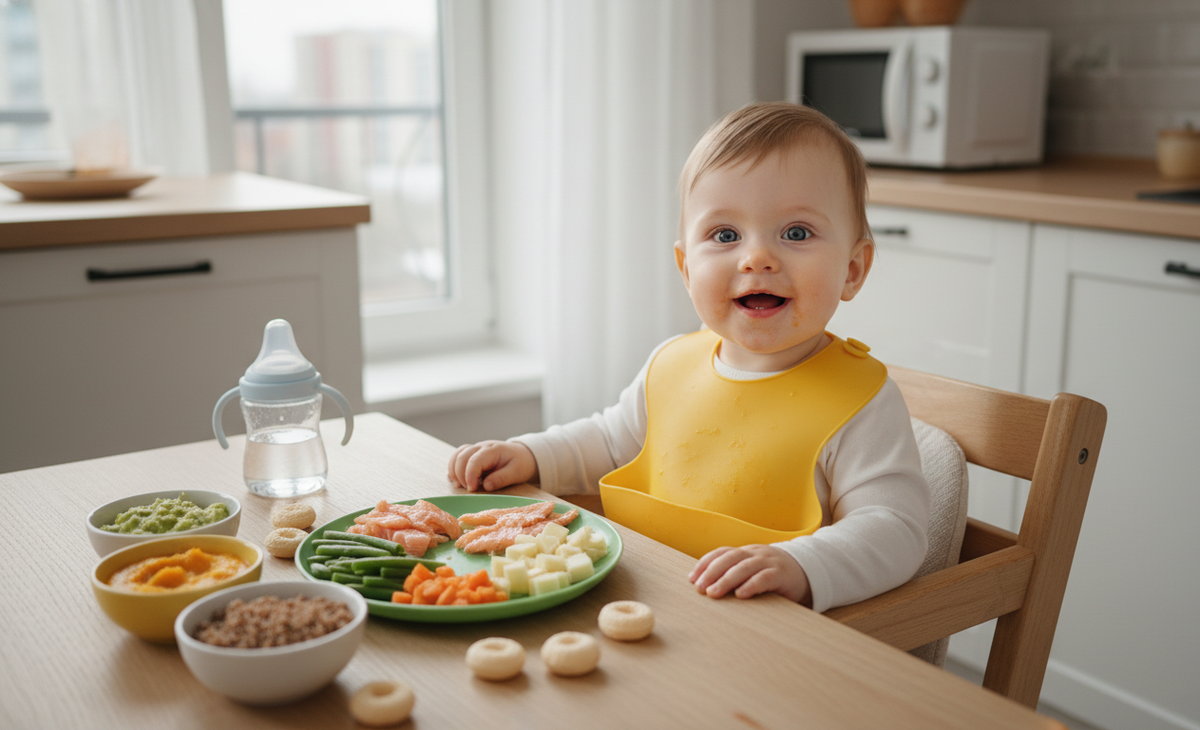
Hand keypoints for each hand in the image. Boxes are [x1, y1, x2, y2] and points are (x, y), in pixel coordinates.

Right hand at [447, 440, 537, 491]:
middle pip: (462, 457)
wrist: (522, 455)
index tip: (472, 490)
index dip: (470, 476)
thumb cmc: (520, 464)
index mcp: (493, 450)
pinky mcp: (472, 454)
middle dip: (461, 475)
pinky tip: (456, 480)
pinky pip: (457, 457)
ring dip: (454, 471)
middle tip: (469, 490)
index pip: (475, 460)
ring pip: (457, 455)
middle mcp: (481, 447)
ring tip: (459, 486)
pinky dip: (453, 468)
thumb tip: (486, 486)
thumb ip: (502, 478)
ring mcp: (475, 449)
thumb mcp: (516, 473)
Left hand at [688, 544, 811, 605]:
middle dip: (711, 572)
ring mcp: (769, 562)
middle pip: (729, 559)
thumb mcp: (754, 571)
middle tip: (699, 588)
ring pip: (744, 567)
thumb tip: (707, 587)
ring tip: (713, 593)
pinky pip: (764, 578)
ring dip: (726, 580)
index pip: (721, 553)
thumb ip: (736, 575)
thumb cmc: (774, 575)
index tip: (691, 578)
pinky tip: (741, 595)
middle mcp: (755, 554)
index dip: (705, 563)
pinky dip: (751, 585)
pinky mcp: (782, 574)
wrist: (809, 572)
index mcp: (746, 552)